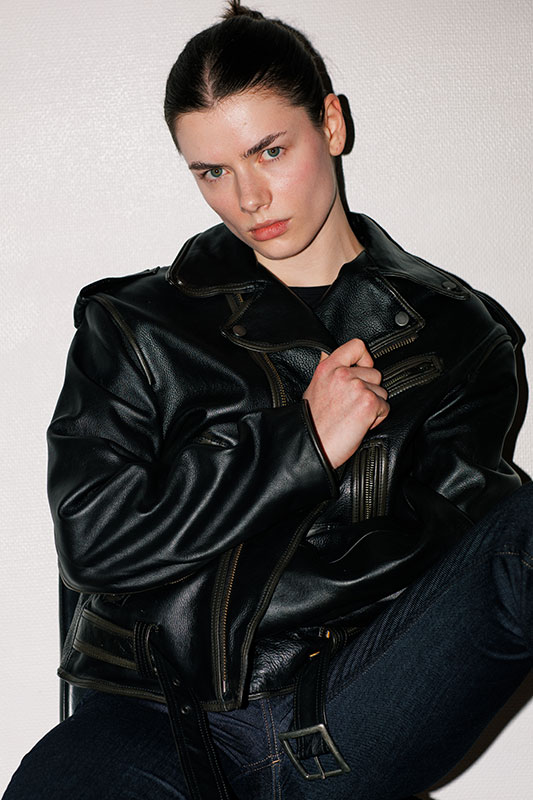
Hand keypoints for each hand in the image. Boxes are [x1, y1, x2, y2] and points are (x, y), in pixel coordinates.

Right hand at [303, 338, 388, 468]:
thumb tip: (327, 354)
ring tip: (353, 416)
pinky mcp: (369, 403)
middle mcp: (343, 374)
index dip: (365, 358)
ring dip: (372, 406)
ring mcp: (358, 387)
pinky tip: (358, 425)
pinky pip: (384, 408)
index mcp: (328, 368)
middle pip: (375, 373)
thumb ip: (327, 370)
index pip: (356, 346)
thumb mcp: (314, 387)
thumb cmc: (312, 422)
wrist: (311, 445)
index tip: (363, 369)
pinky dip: (376, 419)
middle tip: (351, 405)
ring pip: (381, 392)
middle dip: (369, 390)